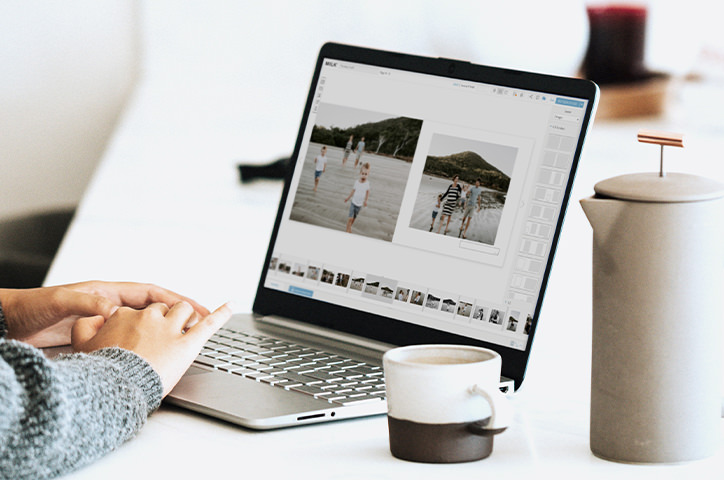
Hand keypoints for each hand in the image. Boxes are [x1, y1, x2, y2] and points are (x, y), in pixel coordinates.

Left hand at [0, 281, 209, 346]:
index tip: (196, 307)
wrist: (11, 322)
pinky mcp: (100, 338)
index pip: (151, 293)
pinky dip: (148, 344)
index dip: (176, 299)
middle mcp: (111, 305)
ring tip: (188, 339)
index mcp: (108, 293)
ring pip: (146, 325)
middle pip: (155, 308)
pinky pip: (132, 339)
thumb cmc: (32, 307)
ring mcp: (107, 322)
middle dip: (180, 314)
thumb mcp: (61, 302)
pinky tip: (156, 354)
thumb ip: (88, 303)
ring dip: (167, 330)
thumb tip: (114, 309)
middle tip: (204, 323)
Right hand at [72, 302, 231, 395]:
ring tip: (186, 327)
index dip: (140, 325)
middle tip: (163, 338)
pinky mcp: (187, 344)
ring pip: (183, 310)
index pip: (138, 312)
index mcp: (125, 315)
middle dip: (165, 319)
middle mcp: (149, 317)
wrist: (115, 388)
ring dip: (186, 317)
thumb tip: (95, 318)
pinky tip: (231, 306)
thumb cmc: (101, 370)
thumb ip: (86, 326)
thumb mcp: (82, 344)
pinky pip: (208, 324)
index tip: (138, 337)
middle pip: (163, 309)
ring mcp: (170, 329)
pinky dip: (222, 314)